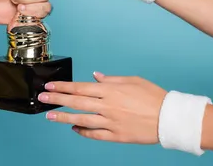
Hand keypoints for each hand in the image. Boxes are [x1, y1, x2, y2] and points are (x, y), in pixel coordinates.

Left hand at [38, 72, 166, 143]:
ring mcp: (111, 122)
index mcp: (111, 90)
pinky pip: (95, 134)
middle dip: (57, 99)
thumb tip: (95, 76)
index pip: (80, 87)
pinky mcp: (116, 136)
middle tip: (43, 97)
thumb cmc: (153, 97)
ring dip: (63, 118)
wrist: (169, 118)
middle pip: (77, 102)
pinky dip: (83, 131)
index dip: (64, 87)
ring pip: (81, 119)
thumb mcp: (133, 80)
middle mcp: (108, 106)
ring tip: (50, 116)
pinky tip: (74, 128)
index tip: (51, 86)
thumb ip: (111, 79)